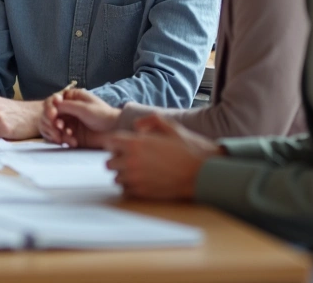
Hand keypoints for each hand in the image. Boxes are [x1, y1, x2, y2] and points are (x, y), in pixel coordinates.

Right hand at [42, 88, 119, 147]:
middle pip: (49, 114)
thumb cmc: (102, 115)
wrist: (113, 131)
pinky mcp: (70, 133)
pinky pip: (59, 136)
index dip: (50, 108)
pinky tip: (73, 141)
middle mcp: (67, 109)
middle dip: (52, 122)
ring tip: (67, 136)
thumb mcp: (83, 108)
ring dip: (57, 132)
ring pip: (52, 126)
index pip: (52, 101)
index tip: (53, 115)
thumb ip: (66, 106)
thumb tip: (52, 105)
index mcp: (71, 98)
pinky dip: (63, 139)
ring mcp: (68, 121)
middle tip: (59, 128)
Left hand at [105, 115, 221, 200]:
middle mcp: (132, 161)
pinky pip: (126, 191)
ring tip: (138, 171)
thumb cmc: (189, 149)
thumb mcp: (171, 126)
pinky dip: (131, 187)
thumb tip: (137, 126)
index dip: (115, 143)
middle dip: (117, 159)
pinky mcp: (143, 193)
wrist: (203, 173)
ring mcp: (136, 179)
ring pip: (116, 178)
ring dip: (123, 174)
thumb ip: (150, 120)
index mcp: (136, 143)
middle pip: (109, 162)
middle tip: (130, 159)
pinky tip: (143, 181)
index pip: (109, 142)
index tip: (122, 145)